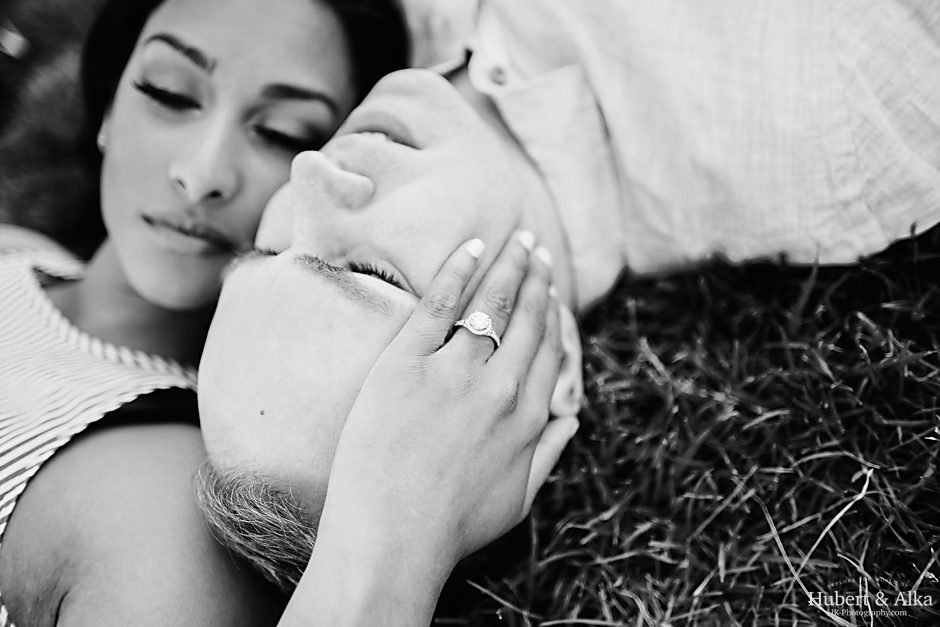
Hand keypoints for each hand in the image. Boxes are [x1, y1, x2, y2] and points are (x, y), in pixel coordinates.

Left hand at [323, 232, 577, 565]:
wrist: (391, 538)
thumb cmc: (452, 527)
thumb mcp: (519, 500)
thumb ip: (549, 454)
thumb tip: (571, 420)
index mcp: (528, 417)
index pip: (549, 349)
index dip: (553, 313)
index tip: (552, 289)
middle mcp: (500, 388)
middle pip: (526, 318)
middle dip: (536, 277)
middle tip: (537, 248)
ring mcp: (454, 372)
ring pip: (490, 304)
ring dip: (508, 265)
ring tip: (515, 240)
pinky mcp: (407, 364)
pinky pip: (439, 304)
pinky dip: (459, 270)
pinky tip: (473, 246)